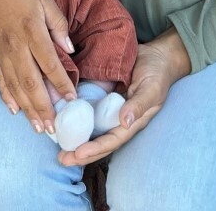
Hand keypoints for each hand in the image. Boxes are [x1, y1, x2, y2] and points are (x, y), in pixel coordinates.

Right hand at [0, 0, 75, 135]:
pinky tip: (14, 110)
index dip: (61, 82)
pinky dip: (6, 97)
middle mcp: (14, 45)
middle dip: (42, 107)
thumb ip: (58, 24)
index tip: (72, 99)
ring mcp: (0, 51)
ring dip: (26, 109)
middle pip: (30, 82)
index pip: (49, 62)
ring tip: (37, 127)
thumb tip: (69, 51)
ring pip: (14, 86)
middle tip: (53, 127)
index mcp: (30, 30)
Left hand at [59, 28, 190, 167]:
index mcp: (131, 122)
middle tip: (62, 159)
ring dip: (75, 139)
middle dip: (81, 153)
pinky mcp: (101, 97)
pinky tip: (60, 120)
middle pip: (98, 141)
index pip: (112, 140)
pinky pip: (87, 110)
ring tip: (58, 148)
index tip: (77, 154)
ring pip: (90, 129)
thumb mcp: (152, 88)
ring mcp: (108, 109)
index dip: (95, 149)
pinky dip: (74, 117)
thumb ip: (139, 104)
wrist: (155, 56)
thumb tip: (125, 122)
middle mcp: (117, 119)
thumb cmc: (157, 73)